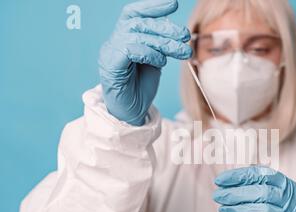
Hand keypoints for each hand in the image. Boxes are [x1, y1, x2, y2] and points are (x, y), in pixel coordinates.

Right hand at [98, 0, 191, 125]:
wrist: (130, 115)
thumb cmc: (140, 89)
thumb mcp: (155, 63)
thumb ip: (160, 46)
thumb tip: (176, 32)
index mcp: (123, 39)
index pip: (133, 13)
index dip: (152, 6)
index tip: (172, 3)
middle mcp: (114, 43)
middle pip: (138, 22)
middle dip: (165, 26)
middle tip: (185, 35)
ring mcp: (110, 53)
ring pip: (136, 34)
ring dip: (163, 41)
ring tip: (181, 51)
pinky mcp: (110, 66)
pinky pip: (129, 49)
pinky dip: (148, 52)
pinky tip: (161, 62)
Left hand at [213, 166, 295, 211]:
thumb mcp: (276, 194)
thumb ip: (256, 186)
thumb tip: (225, 183)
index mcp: (287, 184)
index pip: (262, 174)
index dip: (239, 176)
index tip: (219, 180)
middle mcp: (291, 200)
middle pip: (261, 192)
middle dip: (235, 193)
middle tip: (217, 196)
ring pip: (263, 211)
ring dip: (238, 209)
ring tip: (222, 209)